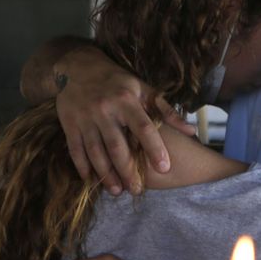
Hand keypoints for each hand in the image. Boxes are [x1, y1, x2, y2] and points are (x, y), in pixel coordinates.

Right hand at [54, 47, 192, 194]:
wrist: (77, 68)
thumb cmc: (117, 81)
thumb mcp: (143, 89)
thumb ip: (167, 111)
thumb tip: (191, 131)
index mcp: (126, 100)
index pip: (143, 127)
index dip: (154, 148)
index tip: (164, 168)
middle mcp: (105, 110)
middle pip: (118, 146)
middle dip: (128, 171)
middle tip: (137, 191)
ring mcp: (85, 118)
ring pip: (96, 152)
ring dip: (106, 174)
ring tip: (117, 191)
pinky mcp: (69, 124)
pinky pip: (76, 150)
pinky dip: (83, 168)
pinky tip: (91, 182)